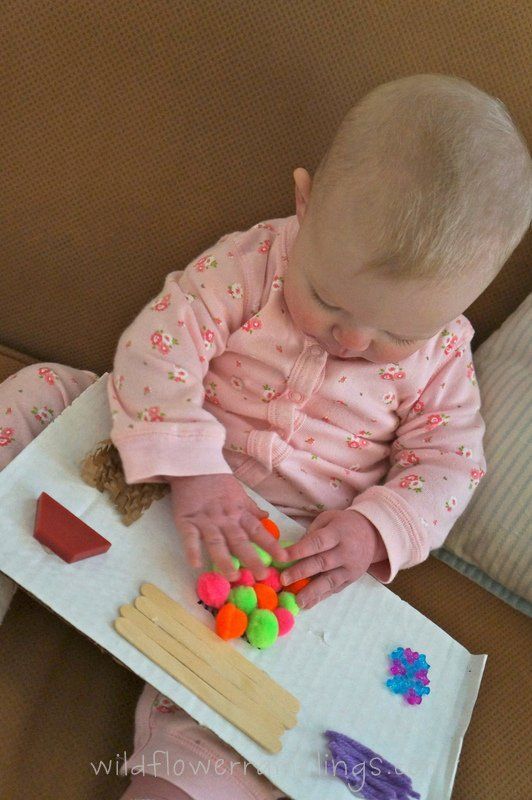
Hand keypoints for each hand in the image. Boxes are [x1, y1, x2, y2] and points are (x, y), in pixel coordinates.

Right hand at [168, 474, 288, 580]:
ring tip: (232, 576)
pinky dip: (192, 550)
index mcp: (239, 513)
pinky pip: (189, 537)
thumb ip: (251, 508)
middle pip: (239, 541)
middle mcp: (225, 519)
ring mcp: (205, 520)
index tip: (283, 559)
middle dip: (251, 559)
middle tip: (261, 575)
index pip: (258, 531)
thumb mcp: (239, 493)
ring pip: (216, 542)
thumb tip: (267, 518)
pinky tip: (196, 564)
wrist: (193, 465)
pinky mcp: (186, 520)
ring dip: (224, 559)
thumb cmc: (217, 481)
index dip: (271, 545)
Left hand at [279, 509, 385, 609]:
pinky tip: (308, 603)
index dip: (299, 550)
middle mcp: (346, 551)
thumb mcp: (328, 519)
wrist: (372, 534)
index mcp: (338, 533)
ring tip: (297, 600)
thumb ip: (312, 532)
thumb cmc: (343, 524)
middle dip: (301, 572)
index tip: (281, 557)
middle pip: (322, 563)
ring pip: (329, 581)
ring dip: (311, 591)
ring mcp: (350, 568)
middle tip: (283, 579)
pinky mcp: (351, 580)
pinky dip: (320, 597)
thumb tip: (293, 551)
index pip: (317, 542)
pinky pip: (334, 589)